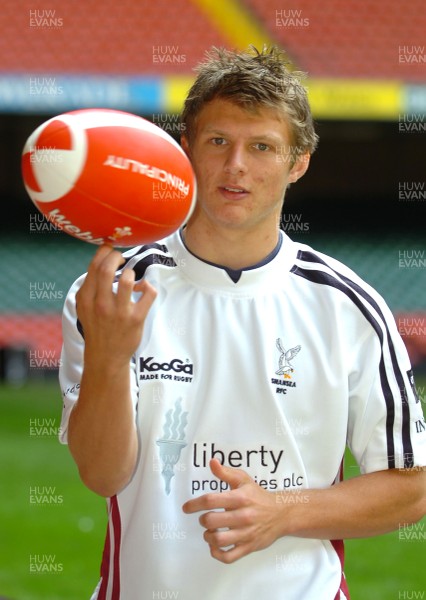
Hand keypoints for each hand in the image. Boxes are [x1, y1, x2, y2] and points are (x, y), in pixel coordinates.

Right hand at [76, 244, 156, 363]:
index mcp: (85, 298)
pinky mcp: (136, 318)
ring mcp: (119, 312)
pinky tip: (143, 290)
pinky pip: (148, 292)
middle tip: (121, 258)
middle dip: (116, 256)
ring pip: (127, 278)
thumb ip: (90, 286)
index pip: (93, 266)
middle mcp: (100, 304)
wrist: (105, 357)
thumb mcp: (84, 307)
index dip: (104, 252)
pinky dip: (148, 286)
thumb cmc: (97, 328)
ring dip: (131, 273)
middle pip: (107, 268)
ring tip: (131, 279)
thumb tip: (103, 260)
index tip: (111, 250)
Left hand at [182, 459, 284, 562]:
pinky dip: (217, 553)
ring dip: (208, 537)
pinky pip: (229, 557)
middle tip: (205, 519)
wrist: (281, 513)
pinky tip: (215, 546)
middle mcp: (243, 516)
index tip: (186, 507)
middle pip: (211, 521)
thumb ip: (225, 472)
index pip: (210, 500)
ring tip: (210, 531)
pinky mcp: (249, 547)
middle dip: (203, 520)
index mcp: (239, 498)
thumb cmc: (258, 495)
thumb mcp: (243, 480)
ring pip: (218, 540)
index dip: (194, 504)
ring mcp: (246, 533)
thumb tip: (211, 462)